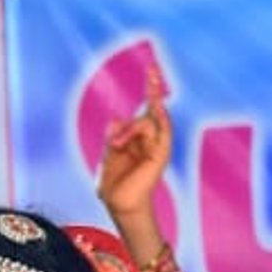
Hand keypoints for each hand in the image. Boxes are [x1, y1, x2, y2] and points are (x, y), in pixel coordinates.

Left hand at [96, 63, 172, 234]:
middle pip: (150, 108)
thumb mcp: (108, 155)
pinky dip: (159, 119)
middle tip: (152, 68)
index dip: (150, 89)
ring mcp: (156, 145)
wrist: (119, 204)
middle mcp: (149, 138)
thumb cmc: (113, 183)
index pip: (145, 108)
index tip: (152, 68)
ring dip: (129, 130)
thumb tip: (117, 117)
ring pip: (147, 120)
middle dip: (152, 87)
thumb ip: (113, 136)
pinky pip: (163, 130)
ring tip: (117, 145)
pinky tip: (158, 105)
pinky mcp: (161, 153)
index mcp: (136, 137)